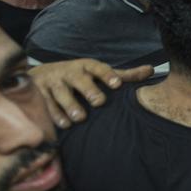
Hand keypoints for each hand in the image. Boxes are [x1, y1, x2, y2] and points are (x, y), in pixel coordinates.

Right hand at [30, 59, 152, 127]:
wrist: (40, 75)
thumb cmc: (79, 76)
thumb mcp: (98, 73)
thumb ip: (124, 75)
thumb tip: (152, 70)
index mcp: (85, 66)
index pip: (98, 68)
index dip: (107, 75)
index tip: (117, 84)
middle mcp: (68, 72)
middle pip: (79, 80)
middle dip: (88, 90)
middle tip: (98, 102)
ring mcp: (52, 82)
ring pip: (60, 93)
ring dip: (69, 105)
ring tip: (79, 117)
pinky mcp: (37, 94)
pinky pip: (45, 105)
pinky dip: (54, 115)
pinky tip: (64, 124)